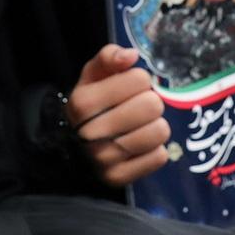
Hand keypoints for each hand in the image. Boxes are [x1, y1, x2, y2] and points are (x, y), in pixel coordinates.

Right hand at [67, 45, 169, 186]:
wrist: (74, 145)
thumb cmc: (92, 104)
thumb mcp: (93, 75)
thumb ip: (109, 57)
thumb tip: (131, 56)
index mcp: (83, 102)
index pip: (139, 79)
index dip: (139, 80)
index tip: (129, 89)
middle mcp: (90, 133)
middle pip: (152, 105)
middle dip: (151, 103)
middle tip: (139, 108)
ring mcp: (104, 159)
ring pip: (159, 132)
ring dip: (155, 127)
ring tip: (142, 126)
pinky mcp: (118, 178)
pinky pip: (159, 157)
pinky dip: (155, 150)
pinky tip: (141, 146)